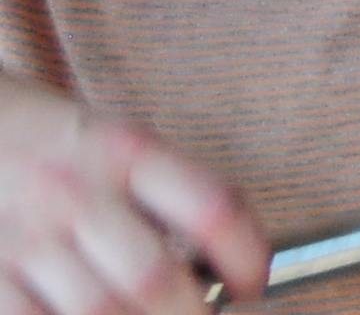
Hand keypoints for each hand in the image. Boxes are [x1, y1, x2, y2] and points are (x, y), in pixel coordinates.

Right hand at [0, 82, 262, 311]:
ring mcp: (27, 233)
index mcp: (125, 150)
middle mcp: (78, 190)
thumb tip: (212, 262)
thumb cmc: (49, 140)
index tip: (253, 284)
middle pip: (152, 276)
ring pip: (97, 309)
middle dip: (188, 313)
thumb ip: (159, 192)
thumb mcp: (114, 142)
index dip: (246, 255)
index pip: (210, 205)